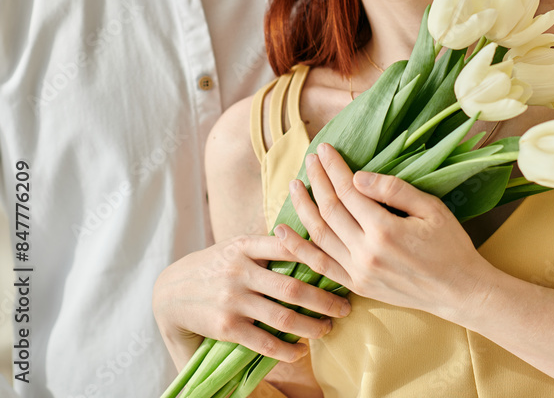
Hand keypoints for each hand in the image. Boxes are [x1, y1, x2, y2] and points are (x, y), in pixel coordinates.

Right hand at [152, 234, 351, 369]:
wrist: (170, 292)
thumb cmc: (214, 266)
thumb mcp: (235, 246)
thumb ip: (264, 246)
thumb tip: (305, 240)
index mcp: (244, 245)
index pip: (288, 245)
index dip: (317, 255)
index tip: (340, 265)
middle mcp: (240, 270)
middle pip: (293, 286)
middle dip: (324, 299)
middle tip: (345, 306)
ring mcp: (233, 299)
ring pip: (283, 316)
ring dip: (312, 325)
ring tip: (328, 329)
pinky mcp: (227, 326)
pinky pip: (264, 341)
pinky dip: (287, 348)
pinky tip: (300, 349)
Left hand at [274, 143, 488, 322]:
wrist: (460, 292)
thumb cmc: (450, 245)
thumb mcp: (431, 208)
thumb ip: (393, 189)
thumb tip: (357, 177)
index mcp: (385, 230)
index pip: (348, 191)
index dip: (334, 168)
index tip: (325, 149)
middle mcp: (366, 253)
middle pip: (329, 210)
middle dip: (316, 181)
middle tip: (310, 159)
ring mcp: (359, 273)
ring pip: (318, 236)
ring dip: (302, 208)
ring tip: (294, 186)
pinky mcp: (357, 287)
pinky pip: (320, 266)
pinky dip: (298, 248)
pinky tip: (282, 232)